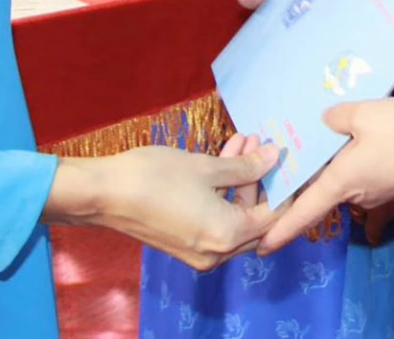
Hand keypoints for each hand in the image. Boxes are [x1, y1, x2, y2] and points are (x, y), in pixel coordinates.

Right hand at [44, 142, 278, 269]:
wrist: (103, 194)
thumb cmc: (154, 177)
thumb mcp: (206, 167)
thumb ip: (245, 166)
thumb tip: (273, 157)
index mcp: (227, 235)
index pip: (273, 216)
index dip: (285, 187)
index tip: (291, 160)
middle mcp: (217, 252)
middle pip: (256, 220)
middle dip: (262, 181)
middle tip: (264, 146)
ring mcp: (199, 251)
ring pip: (235, 217)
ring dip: (241, 181)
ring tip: (244, 141)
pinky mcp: (184, 243)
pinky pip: (216, 220)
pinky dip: (223, 193)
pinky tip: (224, 157)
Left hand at [259, 99, 393, 251]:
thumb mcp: (366, 114)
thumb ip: (338, 117)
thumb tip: (325, 121)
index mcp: (339, 182)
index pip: (303, 212)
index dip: (280, 231)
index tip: (260, 248)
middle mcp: (353, 194)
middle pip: (319, 193)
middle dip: (302, 184)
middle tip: (281, 163)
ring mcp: (373, 192)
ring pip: (340, 182)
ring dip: (327, 168)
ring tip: (313, 142)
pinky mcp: (389, 185)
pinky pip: (358, 177)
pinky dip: (346, 163)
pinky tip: (348, 141)